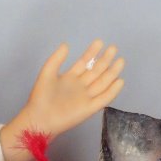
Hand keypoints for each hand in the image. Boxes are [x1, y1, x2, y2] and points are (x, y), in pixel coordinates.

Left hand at [1, 40, 124, 160]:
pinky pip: (104, 99)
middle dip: (105, 60)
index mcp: (70, 78)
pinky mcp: (89, 109)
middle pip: (96, 71)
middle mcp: (80, 86)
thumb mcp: (47, 73)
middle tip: (114, 48)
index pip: (84, 62)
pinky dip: (112, 91)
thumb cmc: (41, 97)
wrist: (40, 118)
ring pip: (102, 83)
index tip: (99, 42)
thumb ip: (56, 59)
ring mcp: (86, 97)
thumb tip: (66, 44)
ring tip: (120, 60)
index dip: (92, 52)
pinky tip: (120, 81)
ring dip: (111, 72)